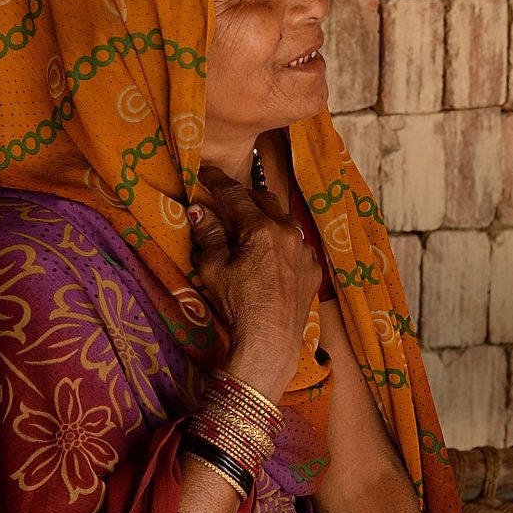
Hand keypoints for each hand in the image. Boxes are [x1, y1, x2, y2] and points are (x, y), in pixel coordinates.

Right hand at [188, 164, 318, 393]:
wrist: (270, 341)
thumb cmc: (238, 305)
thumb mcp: (214, 268)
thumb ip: (208, 233)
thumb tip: (199, 208)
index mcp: (260, 228)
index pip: (235, 194)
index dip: (217, 180)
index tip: (204, 172)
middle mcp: (287, 233)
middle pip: (264, 200)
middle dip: (244, 196)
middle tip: (226, 199)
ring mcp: (305, 250)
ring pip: (284, 220)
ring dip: (266, 217)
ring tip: (250, 225)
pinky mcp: (313, 269)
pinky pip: (297, 244)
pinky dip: (282, 241)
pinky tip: (271, 253)